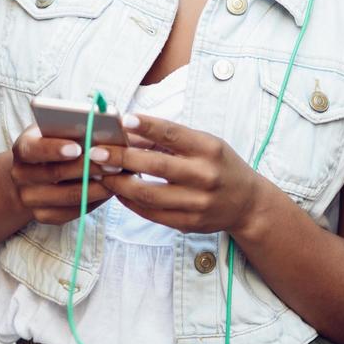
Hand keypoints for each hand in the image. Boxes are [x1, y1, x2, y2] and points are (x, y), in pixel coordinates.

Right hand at [10, 125, 127, 224]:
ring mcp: (30, 198)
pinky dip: (94, 201)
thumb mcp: (56, 130)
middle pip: (55, 174)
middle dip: (87, 168)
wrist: (35, 174)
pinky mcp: (43, 216)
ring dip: (97, 187)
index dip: (54, 149)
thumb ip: (71, 128)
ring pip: (68, 196)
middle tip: (114, 162)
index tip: (77, 148)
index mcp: (22, 149)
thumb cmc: (54, 143)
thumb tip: (100, 126)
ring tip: (118, 177)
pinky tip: (110, 190)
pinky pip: (72, 212)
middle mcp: (21, 175)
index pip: (33, 149)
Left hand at [100, 113, 260, 233]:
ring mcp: (198, 202)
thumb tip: (127, 131)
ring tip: (102, 173)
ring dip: (120, 184)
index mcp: (209, 149)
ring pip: (149, 195)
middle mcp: (205, 175)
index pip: (174, 134)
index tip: (123, 120)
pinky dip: (131, 203)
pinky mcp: (190, 223)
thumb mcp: (204, 144)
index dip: (147, 127)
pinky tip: (119, 192)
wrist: (247, 203)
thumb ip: (168, 139)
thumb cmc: (219, 165)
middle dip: (121, 158)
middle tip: (96, 151)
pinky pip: (152, 214)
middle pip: (156, 166)